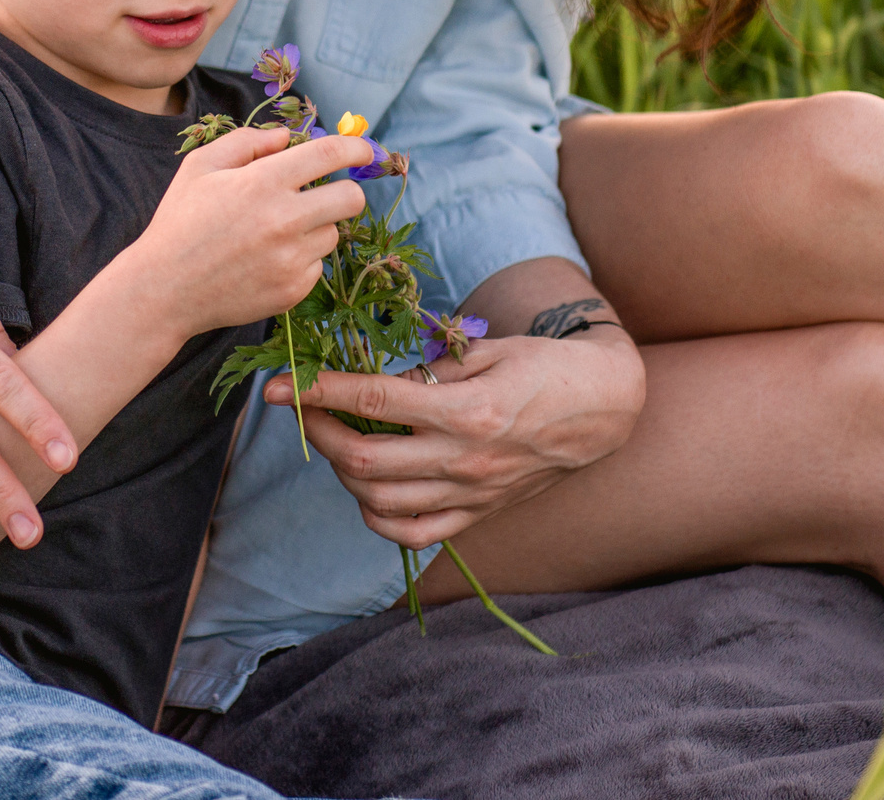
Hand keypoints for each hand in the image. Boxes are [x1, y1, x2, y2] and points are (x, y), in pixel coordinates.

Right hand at [119, 128, 378, 338]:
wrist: (163, 290)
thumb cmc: (179, 222)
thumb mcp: (199, 167)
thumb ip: (246, 142)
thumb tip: (287, 138)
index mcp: (263, 182)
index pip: (329, 155)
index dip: (354, 147)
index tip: (364, 149)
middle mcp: (285, 220)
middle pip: (351, 199)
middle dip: (346, 191)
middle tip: (327, 194)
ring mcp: (292, 259)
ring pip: (332, 234)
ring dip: (315, 227)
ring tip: (275, 233)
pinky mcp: (293, 290)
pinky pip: (316, 266)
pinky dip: (300, 259)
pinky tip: (266, 260)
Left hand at [264, 327, 645, 547]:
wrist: (603, 409)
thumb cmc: (543, 367)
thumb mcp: (486, 350)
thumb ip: (428, 368)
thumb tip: (370, 379)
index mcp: (468, 409)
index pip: (374, 401)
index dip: (318, 390)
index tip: (279, 383)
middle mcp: (465, 458)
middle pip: (364, 460)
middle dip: (319, 432)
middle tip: (304, 408)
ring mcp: (471, 493)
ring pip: (379, 501)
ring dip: (342, 471)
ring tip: (337, 440)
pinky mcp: (478, 513)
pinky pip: (413, 534)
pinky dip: (377, 515)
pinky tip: (367, 488)